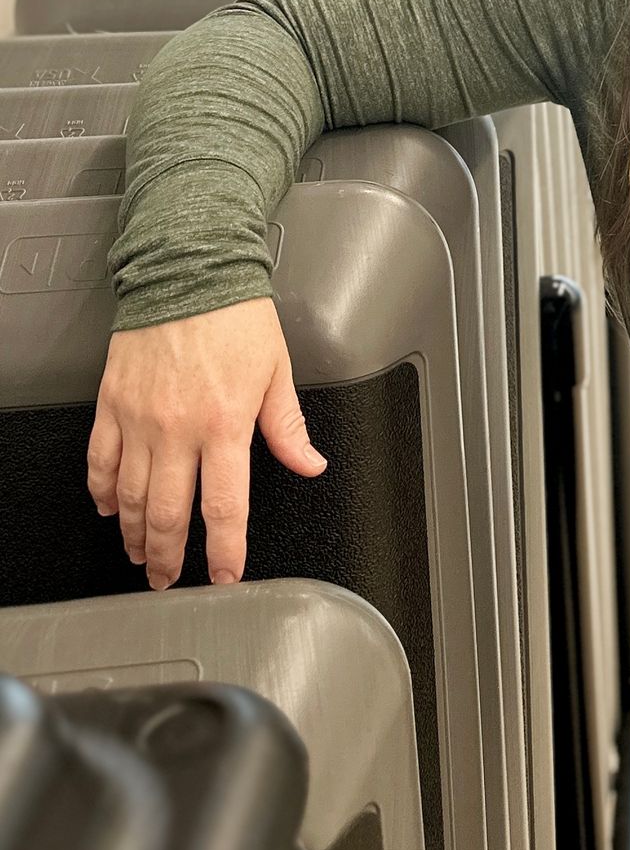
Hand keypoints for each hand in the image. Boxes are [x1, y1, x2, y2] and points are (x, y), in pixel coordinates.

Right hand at [88, 297, 327, 590]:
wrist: (188, 270)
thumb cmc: (235, 315)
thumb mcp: (277, 370)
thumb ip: (288, 427)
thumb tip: (310, 465)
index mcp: (225, 423)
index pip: (225, 506)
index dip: (224, 550)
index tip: (225, 575)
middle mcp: (177, 428)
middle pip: (167, 512)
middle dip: (168, 557)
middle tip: (169, 580)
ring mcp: (139, 419)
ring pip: (129, 496)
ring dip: (133, 533)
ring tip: (141, 554)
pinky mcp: (112, 404)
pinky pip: (99, 460)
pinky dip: (102, 491)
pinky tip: (108, 508)